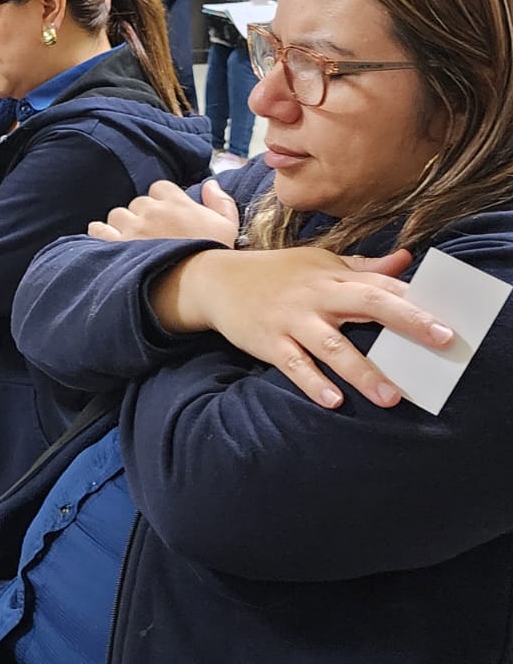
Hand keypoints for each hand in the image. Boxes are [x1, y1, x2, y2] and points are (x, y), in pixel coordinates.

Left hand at [89, 179, 237, 246]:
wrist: (201, 284)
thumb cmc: (216, 258)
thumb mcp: (228, 226)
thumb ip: (220, 201)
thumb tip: (209, 184)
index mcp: (177, 202)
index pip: (159, 188)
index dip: (160, 202)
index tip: (164, 218)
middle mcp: (153, 211)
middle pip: (137, 203)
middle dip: (141, 217)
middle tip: (149, 236)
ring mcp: (134, 228)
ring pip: (117, 215)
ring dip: (121, 226)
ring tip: (128, 242)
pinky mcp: (118, 246)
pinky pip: (99, 231)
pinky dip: (101, 234)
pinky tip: (106, 244)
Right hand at [151, 246, 454, 409]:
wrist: (217, 280)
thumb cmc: (276, 273)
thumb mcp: (318, 261)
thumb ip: (363, 267)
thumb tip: (407, 261)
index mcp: (333, 276)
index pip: (381, 286)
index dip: (416, 301)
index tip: (447, 318)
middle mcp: (316, 296)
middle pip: (367, 305)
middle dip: (406, 322)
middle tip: (440, 340)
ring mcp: (291, 320)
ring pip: (332, 346)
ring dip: (362, 371)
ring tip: (390, 397)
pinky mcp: (268, 341)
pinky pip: (294, 364)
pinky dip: (313, 383)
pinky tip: (333, 402)